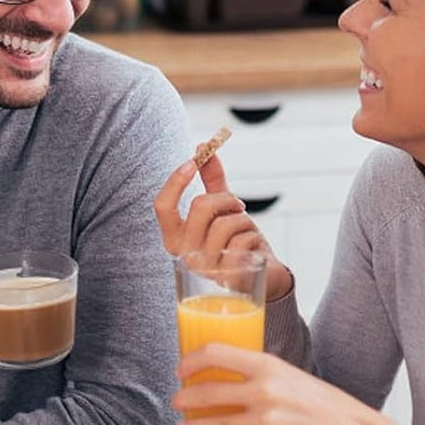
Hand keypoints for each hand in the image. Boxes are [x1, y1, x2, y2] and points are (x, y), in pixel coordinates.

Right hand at [154, 154, 293, 301]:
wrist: (262, 277)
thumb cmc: (237, 243)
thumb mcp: (222, 210)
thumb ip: (211, 181)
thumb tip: (203, 146)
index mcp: (175, 238)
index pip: (162, 206)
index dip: (176, 181)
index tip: (194, 161)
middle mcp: (184, 255)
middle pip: (200, 207)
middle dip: (226, 198)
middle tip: (237, 206)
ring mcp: (205, 269)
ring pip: (225, 224)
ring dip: (244, 220)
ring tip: (246, 231)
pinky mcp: (228, 277)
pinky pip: (242, 241)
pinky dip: (254, 237)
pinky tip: (253, 250)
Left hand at [174, 343, 394, 424]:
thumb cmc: (330, 406)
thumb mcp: (294, 376)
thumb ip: (263, 374)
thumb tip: (229, 374)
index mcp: (271, 366)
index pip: (217, 353)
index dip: (191, 361)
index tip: (182, 368)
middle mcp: (265, 392)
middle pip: (208, 391)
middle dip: (185, 397)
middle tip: (179, 399)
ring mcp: (265, 423)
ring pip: (214, 424)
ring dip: (193, 424)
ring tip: (183, 424)